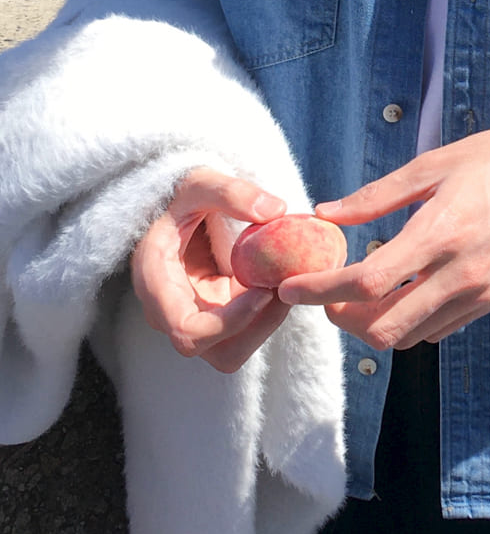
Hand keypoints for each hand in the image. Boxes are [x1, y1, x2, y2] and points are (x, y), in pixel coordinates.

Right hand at [131, 167, 289, 372]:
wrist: (177, 206)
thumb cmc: (182, 194)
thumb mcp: (199, 182)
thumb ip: (230, 192)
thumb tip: (275, 211)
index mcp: (156, 283)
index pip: (188, 331)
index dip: (229, 323)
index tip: (264, 291)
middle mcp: (171, 311)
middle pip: (218, 352)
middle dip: (259, 326)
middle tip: (286, 288)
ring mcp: (196, 316)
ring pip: (236, 348)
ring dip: (268, 323)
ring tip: (288, 283)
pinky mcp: (217, 314)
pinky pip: (246, 330)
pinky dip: (268, 314)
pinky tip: (283, 281)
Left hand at [278, 123, 489, 349]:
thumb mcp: (433, 164)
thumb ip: (376, 196)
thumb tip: (326, 212)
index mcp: (439, 233)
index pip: (366, 282)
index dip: (320, 292)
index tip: (291, 288)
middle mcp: (460, 274)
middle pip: (383, 328)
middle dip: (344, 319)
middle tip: (328, 296)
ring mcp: (479, 293)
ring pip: (410, 338)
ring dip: (376, 324)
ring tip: (363, 294)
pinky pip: (439, 330)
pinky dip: (411, 321)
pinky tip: (405, 292)